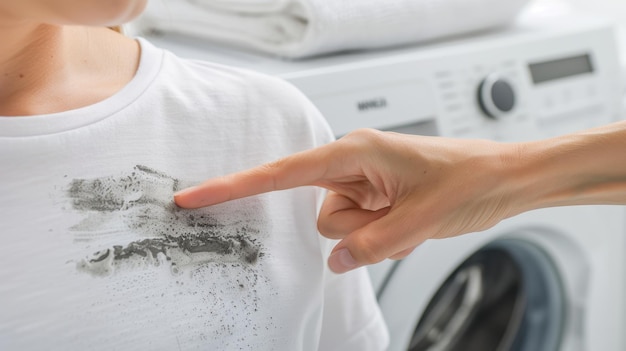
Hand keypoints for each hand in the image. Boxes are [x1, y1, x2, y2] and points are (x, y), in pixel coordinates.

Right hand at [174, 128, 520, 272]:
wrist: (502, 179)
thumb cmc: (467, 179)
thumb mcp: (417, 220)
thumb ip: (367, 246)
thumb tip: (335, 260)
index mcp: (355, 152)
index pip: (282, 174)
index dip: (236, 186)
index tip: (197, 196)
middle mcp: (353, 163)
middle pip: (323, 215)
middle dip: (357, 230)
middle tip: (398, 218)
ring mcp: (364, 182)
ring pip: (342, 229)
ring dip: (375, 235)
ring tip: (410, 218)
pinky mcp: (374, 197)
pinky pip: (360, 232)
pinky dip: (384, 237)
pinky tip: (412, 222)